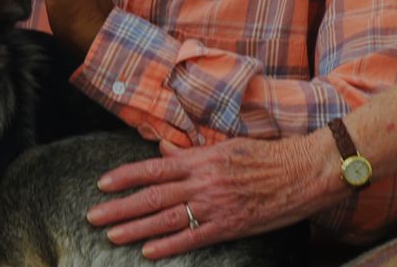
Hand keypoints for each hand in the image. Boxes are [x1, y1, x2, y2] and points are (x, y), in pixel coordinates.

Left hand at [86, 135, 342, 259]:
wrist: (304, 171)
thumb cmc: (265, 156)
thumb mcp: (225, 146)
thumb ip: (191, 152)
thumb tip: (162, 150)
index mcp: (201, 159)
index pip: (153, 168)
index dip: (125, 177)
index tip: (102, 184)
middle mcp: (203, 182)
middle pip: (152, 196)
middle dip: (119, 207)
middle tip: (93, 216)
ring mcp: (215, 205)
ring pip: (166, 219)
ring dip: (135, 228)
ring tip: (111, 234)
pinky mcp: (230, 226)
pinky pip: (193, 238)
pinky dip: (169, 245)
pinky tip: (148, 251)